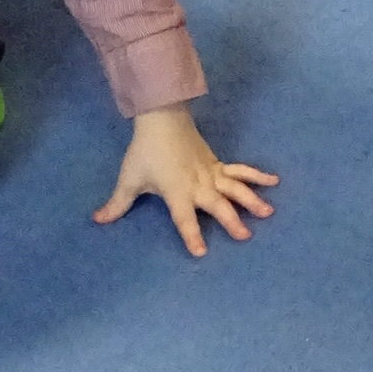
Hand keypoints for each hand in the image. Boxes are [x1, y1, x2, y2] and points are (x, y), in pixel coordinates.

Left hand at [93, 106, 277, 256]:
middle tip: (245, 236)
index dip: (192, 234)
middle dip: (231, 220)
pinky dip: (257, 175)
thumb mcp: (129, 179)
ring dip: (252, 200)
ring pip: (235, 188)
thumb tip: (98, 220)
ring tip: (268, 212)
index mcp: (177, 191)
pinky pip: (240, 171)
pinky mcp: (218, 164)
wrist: (162, 120)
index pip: (184, 218)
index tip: (201, 252)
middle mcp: (198, 185)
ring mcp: (211, 173)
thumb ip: (118, 203)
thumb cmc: (145, 152)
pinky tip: (274, 181)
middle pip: (218, 204)